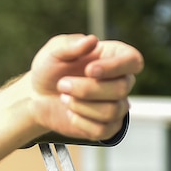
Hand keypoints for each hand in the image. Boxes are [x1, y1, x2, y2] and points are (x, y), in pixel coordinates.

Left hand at [27, 34, 142, 140]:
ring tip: (64, 98)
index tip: (89, 70)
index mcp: (113, 57)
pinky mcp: (106, 127)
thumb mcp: (53, 52)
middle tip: (62, 84)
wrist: (37, 96)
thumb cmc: (49, 69)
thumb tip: (91, 40)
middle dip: (86, 89)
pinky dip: (81, 122)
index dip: (116, 67)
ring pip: (112, 110)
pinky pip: (103, 130)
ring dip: (82, 105)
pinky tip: (71, 113)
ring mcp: (115, 105)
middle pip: (121, 88)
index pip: (134, 61)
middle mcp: (120, 81)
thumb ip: (70, 45)